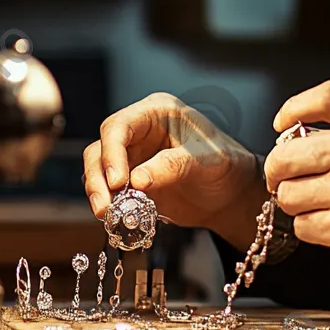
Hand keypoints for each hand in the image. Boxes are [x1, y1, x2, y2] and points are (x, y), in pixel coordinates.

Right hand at [82, 93, 266, 247]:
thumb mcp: (204, 162)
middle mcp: (139, 131)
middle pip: (101, 148)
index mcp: (157, 112)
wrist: (231, 195)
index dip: (113, 153)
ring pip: (98, 170)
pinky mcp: (130, 181)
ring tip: (108, 214)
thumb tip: (137, 180)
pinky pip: (109, 190)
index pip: (120, 126)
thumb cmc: (225, 166)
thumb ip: (171, 167)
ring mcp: (132, 156)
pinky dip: (109, 204)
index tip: (118, 181)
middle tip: (105, 205)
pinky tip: (116, 218)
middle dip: (98, 177)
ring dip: (98, 193)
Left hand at [263, 80, 329, 290]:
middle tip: (292, 178)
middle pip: (285, 155)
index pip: (318, 98)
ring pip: (287, 195)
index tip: (283, 126)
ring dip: (298, 202)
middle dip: (282, 171)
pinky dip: (313, 227)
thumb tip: (297, 129)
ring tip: (322, 202)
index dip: (292, 111)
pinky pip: (302, 226)